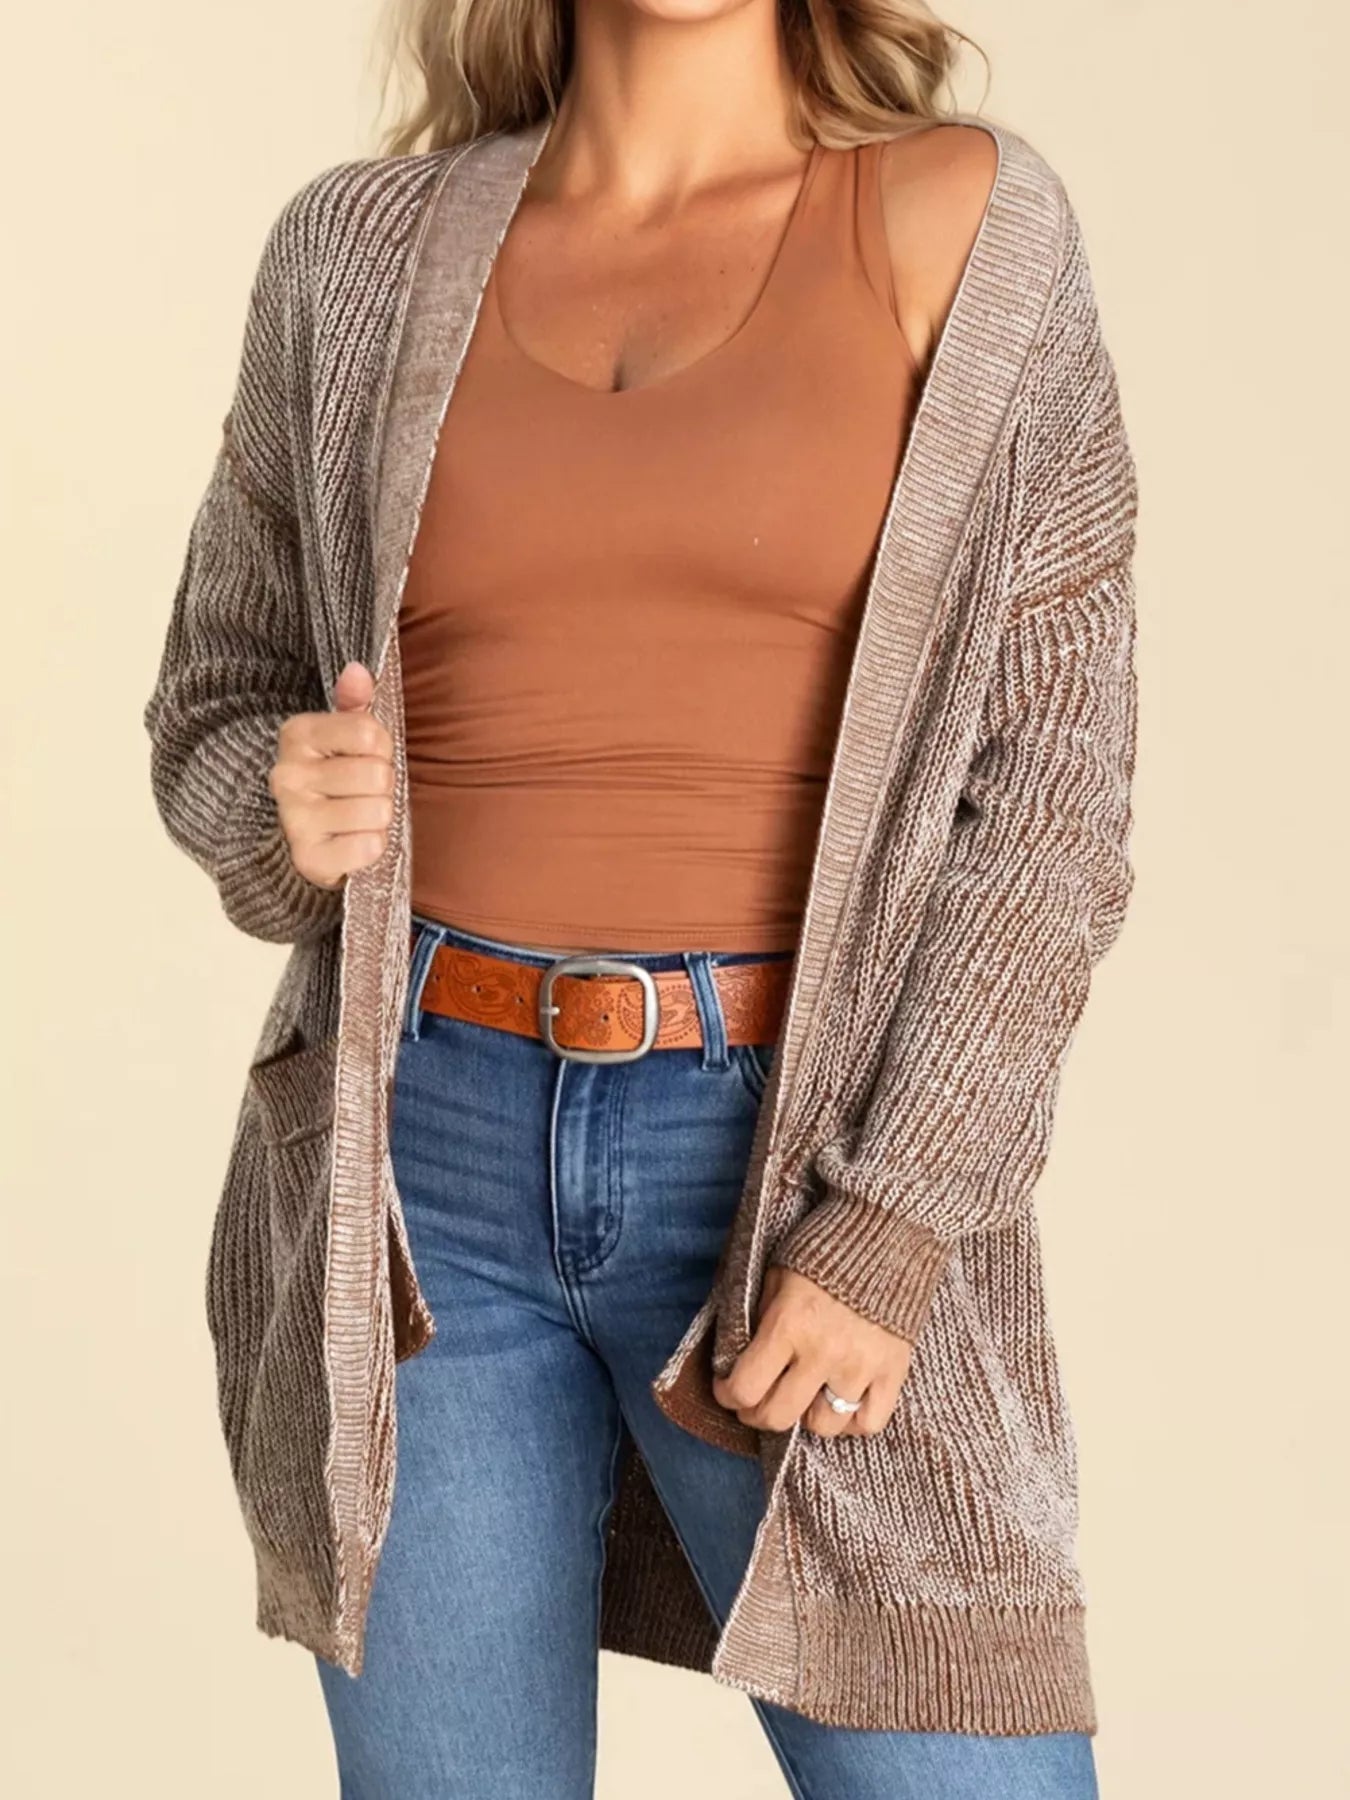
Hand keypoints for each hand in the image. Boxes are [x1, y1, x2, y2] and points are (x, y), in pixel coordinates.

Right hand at [269, 661, 393, 888]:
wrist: (306, 838)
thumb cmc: (336, 779)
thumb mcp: (343, 735)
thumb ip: (354, 701)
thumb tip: (359, 672)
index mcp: (298, 735)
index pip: (370, 732)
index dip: (383, 747)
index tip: (369, 756)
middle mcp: (288, 775)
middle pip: (377, 773)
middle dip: (384, 785)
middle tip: (365, 791)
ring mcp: (295, 818)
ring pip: (377, 811)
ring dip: (380, 816)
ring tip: (360, 815)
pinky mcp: (309, 857)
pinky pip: (368, 847)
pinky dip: (372, 846)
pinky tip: (355, 840)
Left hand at [711, 1265, 911, 1437]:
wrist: (888, 1226)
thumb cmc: (824, 1245)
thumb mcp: (777, 1274)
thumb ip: (760, 1318)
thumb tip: (741, 1358)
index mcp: (788, 1324)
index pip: (746, 1387)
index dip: (727, 1395)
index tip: (727, 1388)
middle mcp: (823, 1352)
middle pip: (779, 1416)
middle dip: (756, 1414)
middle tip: (755, 1402)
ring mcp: (862, 1365)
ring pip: (824, 1426)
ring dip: (806, 1415)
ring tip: (803, 1395)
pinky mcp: (894, 1370)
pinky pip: (869, 1423)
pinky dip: (852, 1420)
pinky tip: (841, 1400)